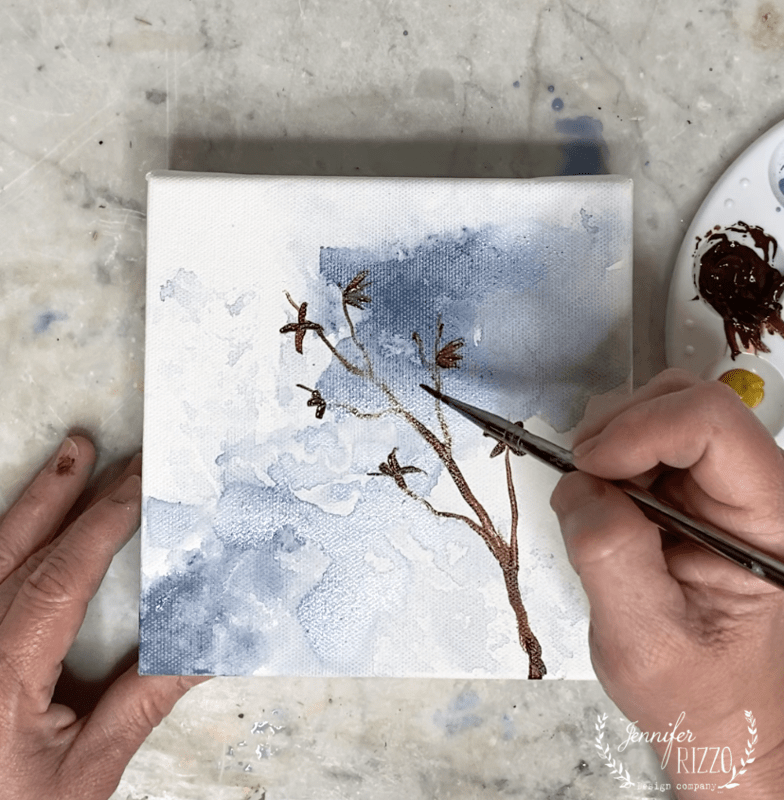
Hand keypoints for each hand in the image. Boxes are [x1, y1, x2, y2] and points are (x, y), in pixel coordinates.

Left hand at [0, 437, 205, 799]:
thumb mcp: (88, 767)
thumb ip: (146, 698)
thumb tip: (207, 647)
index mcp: (2, 671)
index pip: (62, 572)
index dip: (104, 520)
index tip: (138, 481)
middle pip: (23, 548)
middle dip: (67, 493)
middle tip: (102, 450)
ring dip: (35, 503)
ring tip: (68, 458)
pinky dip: (9, 542)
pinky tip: (26, 525)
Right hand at [550, 369, 783, 797]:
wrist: (712, 708)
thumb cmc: (693, 689)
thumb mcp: (643, 640)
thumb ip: (610, 557)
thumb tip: (581, 486)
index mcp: (767, 520)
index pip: (711, 422)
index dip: (639, 429)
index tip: (588, 469)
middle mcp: (753, 488)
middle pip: (686, 399)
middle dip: (619, 431)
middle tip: (585, 484)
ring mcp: (723, 483)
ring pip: (660, 408)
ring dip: (610, 445)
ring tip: (595, 503)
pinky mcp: (693, 486)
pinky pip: (641, 436)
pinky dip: (607, 458)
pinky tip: (604, 504)